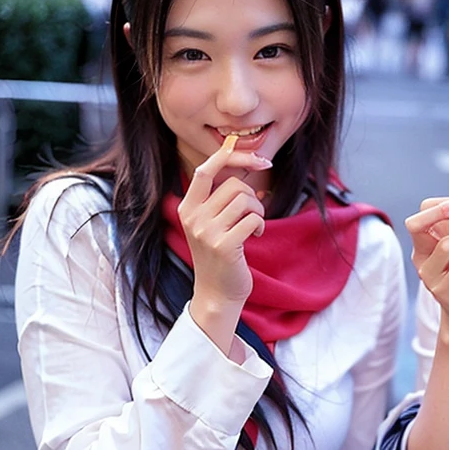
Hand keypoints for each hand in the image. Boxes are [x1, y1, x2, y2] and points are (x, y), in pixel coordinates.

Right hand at [178, 145, 271, 339]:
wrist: (216, 293)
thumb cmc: (220, 255)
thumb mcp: (213, 222)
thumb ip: (224, 196)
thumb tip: (252, 164)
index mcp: (188, 207)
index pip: (206, 169)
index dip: (232, 156)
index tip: (257, 158)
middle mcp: (193, 217)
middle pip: (232, 185)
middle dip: (251, 195)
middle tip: (253, 213)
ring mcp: (206, 232)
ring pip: (244, 200)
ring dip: (257, 211)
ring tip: (253, 226)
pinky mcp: (224, 246)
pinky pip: (253, 219)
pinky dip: (260, 225)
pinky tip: (255, 236)